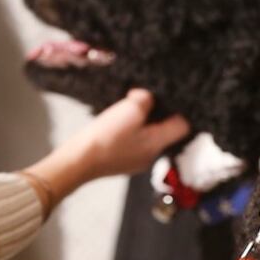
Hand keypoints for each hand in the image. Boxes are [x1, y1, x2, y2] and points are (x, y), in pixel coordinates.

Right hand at [60, 88, 189, 179]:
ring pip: (147, 136)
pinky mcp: (121, 161)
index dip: (178, 111)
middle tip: (142, 102)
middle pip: (165, 131)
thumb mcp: (129, 110)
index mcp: (158, 144)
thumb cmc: (106, 138)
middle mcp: (151, 156)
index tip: (167, 99)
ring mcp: (136, 161)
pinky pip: (132, 143)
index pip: (183, 127)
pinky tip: (114, 125)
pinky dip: (127, 132)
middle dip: (156, 115)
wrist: (77, 162)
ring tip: (125, 112)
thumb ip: (145, 99)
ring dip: (139, 123)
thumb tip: (147, 97)